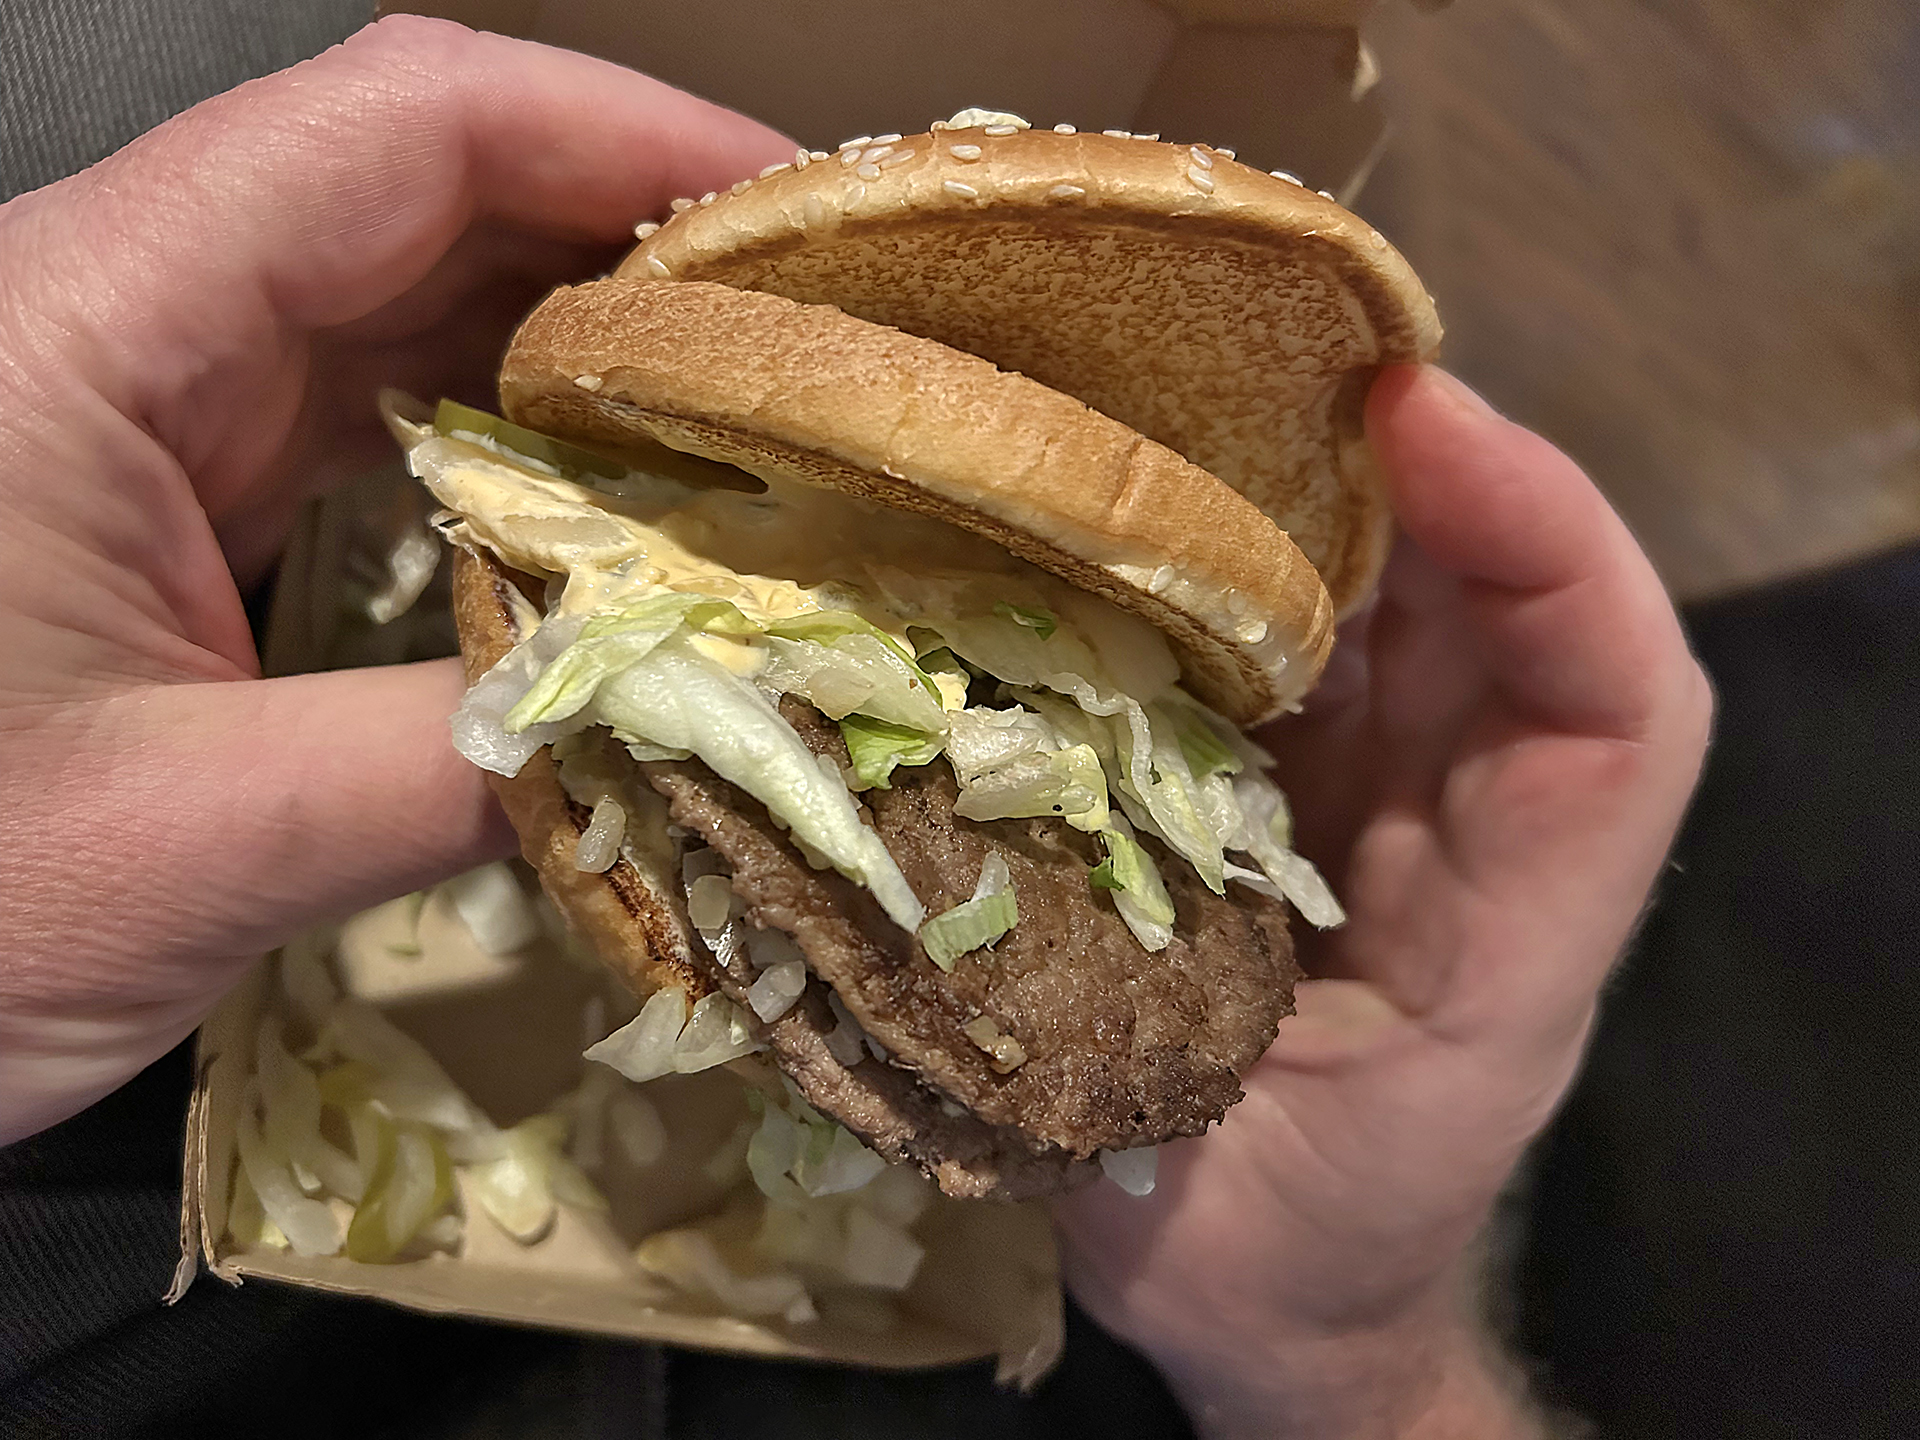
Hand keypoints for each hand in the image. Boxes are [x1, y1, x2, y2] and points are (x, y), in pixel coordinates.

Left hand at [0, 17, 791, 1143]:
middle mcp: (113, 322)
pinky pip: (366, 410)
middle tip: (819, 331)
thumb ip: (451, 769)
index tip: (796, 212)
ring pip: (399, 297)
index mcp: (84, 328)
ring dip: (582, 340)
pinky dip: (507, 437)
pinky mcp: (158, 495)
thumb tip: (685, 733)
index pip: (396, 128)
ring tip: (754, 406)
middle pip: (416, 187)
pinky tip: (612, 497)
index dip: (620, 132)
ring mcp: (135, 409)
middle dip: (634, 236)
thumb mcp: (180, 845)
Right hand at [1057, 368, 1713, 1437]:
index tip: (1414, 422)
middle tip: (1239, 343)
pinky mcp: (1283, 777)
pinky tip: (1087, 515)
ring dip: (1278, 484)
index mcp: (1515, 922)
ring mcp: (1375, 783)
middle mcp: (1463, 816)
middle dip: (1390, 456)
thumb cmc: (1285, 1259)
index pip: (1613, 691)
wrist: (1278, 1301)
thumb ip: (1143, 1045)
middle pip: (1483, 588)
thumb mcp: (1232, 1197)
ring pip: (1370, 591)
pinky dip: (1192, 567)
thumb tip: (985, 875)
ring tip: (1146, 391)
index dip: (1544, 532)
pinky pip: (1261, 642)